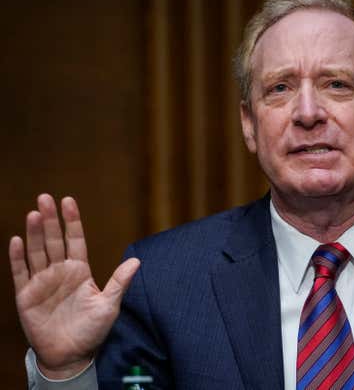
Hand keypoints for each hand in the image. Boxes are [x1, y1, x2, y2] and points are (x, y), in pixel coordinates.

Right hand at [8, 194, 139, 378]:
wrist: (70, 355)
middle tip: (45, 197)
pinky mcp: (26, 296)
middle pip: (53, 240)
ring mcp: (42, 282)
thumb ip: (119, 282)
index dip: (72, 221)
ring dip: (35, 233)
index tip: (68, 200)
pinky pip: (20, 273)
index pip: (75, 240)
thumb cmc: (92, 330)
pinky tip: (17, 240)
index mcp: (80, 271)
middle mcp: (60, 272)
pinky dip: (18, 257)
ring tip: (34, 213)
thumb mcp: (109, 306)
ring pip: (37, 252)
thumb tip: (137, 261)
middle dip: (50, 219)